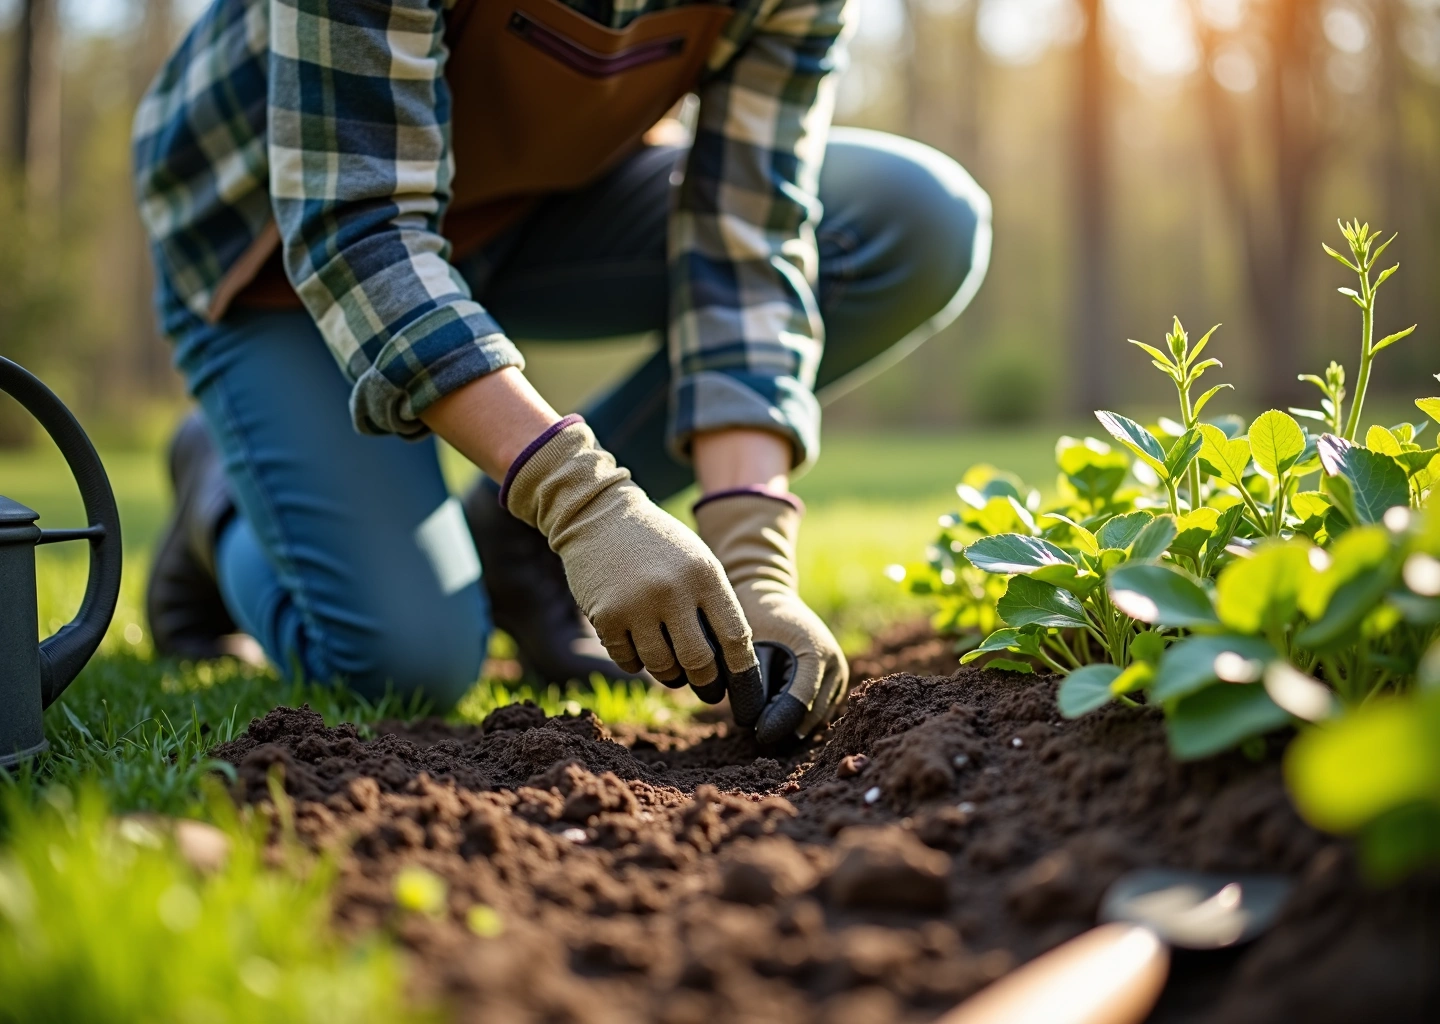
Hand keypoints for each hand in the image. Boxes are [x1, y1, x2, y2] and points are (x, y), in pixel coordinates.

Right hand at [502, 418, 764, 713]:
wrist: (600, 515)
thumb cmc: (659, 546)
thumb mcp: (696, 562)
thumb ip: (713, 605)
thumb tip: (728, 662)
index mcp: (705, 575)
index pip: (734, 636)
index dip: (742, 669)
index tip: (742, 685)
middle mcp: (673, 590)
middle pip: (699, 661)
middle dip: (706, 682)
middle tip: (707, 689)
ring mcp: (637, 605)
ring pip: (662, 667)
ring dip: (669, 675)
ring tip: (672, 670)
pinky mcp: (607, 616)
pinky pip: (628, 661)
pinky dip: (636, 662)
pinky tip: (639, 649)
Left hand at [694, 491, 848, 743]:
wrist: (767, 593)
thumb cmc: (752, 616)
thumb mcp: (748, 646)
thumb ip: (752, 683)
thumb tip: (755, 724)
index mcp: (814, 651)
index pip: (799, 701)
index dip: (778, 722)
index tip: (757, 735)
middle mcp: (834, 663)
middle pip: (812, 713)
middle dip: (785, 726)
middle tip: (757, 733)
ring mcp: (839, 672)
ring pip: (818, 716)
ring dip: (793, 724)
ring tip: (765, 723)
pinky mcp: (835, 680)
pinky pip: (819, 710)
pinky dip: (799, 716)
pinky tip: (776, 715)